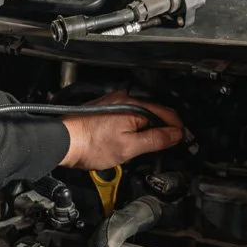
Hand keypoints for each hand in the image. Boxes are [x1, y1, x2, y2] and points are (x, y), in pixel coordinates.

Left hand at [60, 91, 183, 170]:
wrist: (63, 142)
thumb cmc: (90, 145)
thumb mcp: (129, 147)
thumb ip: (155, 139)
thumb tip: (175, 135)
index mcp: (132, 105)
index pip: (166, 113)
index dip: (177, 128)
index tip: (183, 140)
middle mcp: (124, 99)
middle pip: (155, 113)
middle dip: (166, 128)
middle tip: (172, 144)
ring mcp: (114, 104)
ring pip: (142, 115)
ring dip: (152, 128)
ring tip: (156, 144)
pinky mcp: (107, 111)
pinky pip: (130, 116)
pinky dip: (138, 127)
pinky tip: (137, 139)